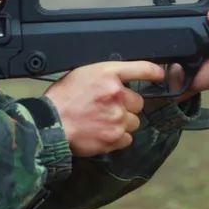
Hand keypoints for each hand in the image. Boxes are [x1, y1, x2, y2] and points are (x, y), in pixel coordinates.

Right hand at [44, 61, 164, 156]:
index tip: (158, 76)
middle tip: (107, 108)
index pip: (141, 69)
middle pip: (138, 102)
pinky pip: (127, 139)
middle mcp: (117, 94)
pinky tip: (102, 133)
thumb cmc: (61, 98)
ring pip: (134, 122)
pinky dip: (117, 138)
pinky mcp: (115, 137)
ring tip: (102, 122)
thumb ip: (104, 77)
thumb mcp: (81, 74)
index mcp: (108, 74)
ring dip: (122, 122)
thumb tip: (118, 81)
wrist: (50, 124)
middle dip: (126, 106)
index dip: (153, 72)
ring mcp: (117, 117)